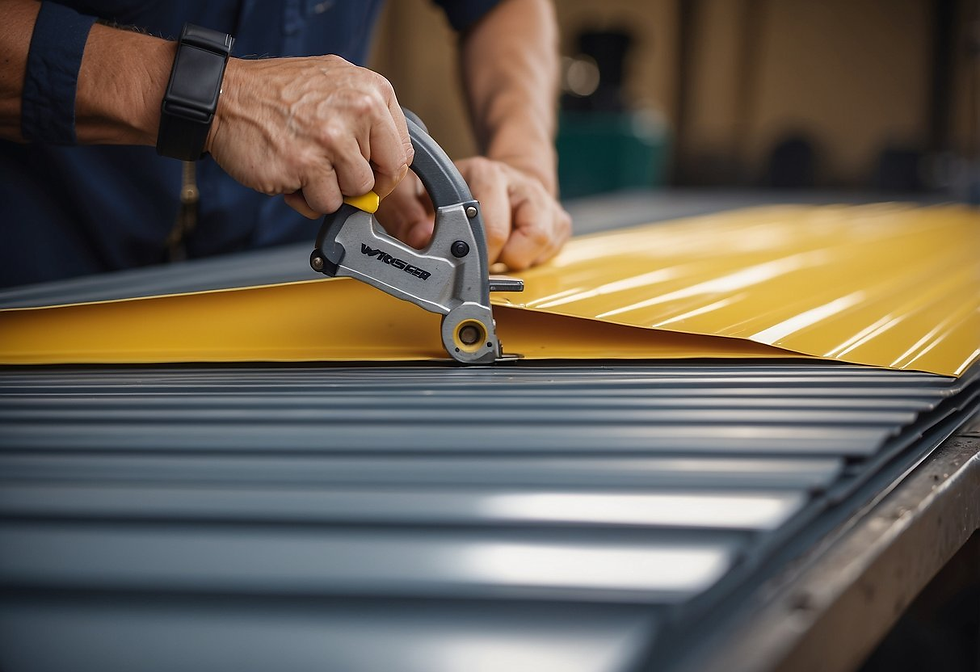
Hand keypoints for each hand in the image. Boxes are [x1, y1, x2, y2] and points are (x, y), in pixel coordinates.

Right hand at [206, 55, 412, 217]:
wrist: (225, 95)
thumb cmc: (278, 93)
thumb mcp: (335, 84)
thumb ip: (368, 120)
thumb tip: (389, 169)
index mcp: (371, 91)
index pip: (401, 152)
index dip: (385, 173)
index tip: (369, 176)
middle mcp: (357, 111)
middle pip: (380, 178)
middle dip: (355, 183)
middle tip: (329, 168)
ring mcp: (331, 140)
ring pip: (353, 195)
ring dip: (328, 190)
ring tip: (304, 164)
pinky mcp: (306, 166)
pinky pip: (323, 205)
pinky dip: (305, 199)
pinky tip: (289, 173)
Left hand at [376, 157, 570, 269]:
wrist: (502, 180)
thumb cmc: (456, 192)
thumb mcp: (419, 191)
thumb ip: (407, 212)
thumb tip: (419, 237)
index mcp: (485, 175)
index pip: (492, 223)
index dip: (479, 250)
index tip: (464, 260)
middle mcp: (519, 185)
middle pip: (527, 234)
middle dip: (499, 258)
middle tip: (480, 260)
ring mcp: (543, 201)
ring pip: (543, 242)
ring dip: (518, 259)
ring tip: (497, 254)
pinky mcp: (558, 220)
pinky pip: (553, 251)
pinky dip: (532, 260)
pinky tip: (513, 251)